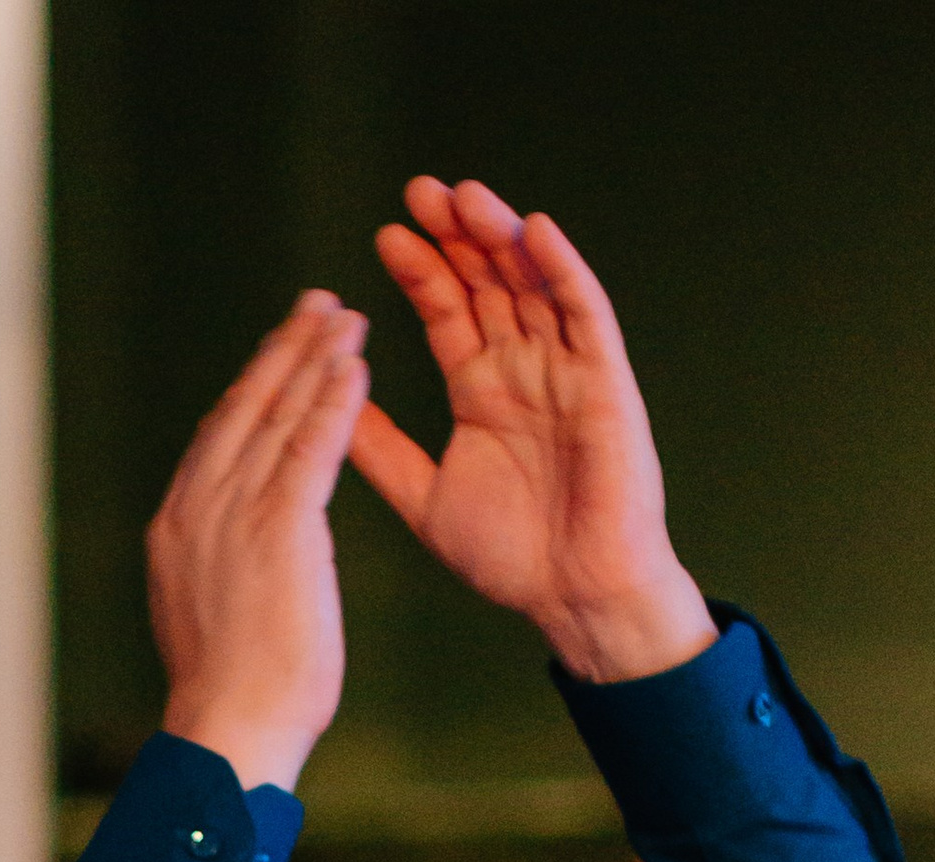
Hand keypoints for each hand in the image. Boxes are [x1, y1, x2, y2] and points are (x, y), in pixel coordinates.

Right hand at [149, 289, 368, 792]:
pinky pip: (309, 447)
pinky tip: (355, 365)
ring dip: (314, 359)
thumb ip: (222, 571)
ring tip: (346, 317)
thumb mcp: (215, 618)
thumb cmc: (232, 699)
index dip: (253, 390)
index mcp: (177, 529)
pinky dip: (332, 401)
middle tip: (317, 306)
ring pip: (277, 416)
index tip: (280, 354)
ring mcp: (232, 515)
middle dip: (283, 353)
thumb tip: (235, 565)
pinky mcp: (277, 528)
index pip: (219, 440)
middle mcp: (197, 508)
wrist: (229, 731)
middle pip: (243, 410)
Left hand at [352, 179, 715, 682]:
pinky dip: (562, 271)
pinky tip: (534, 231)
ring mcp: (566, 370)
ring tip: (465, 197)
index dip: (421, 271)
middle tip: (419, 191)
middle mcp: (524, 369)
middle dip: (456, 236)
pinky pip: (585, 314)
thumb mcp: (424, 498)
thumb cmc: (509, 557)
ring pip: (532, 284)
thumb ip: (382, 451)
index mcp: (482, 391)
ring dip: (501, 237)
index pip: (448, 312)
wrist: (572, 597)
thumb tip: (329, 411)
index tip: (385, 237)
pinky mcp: (605, 382)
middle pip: (489, 282)